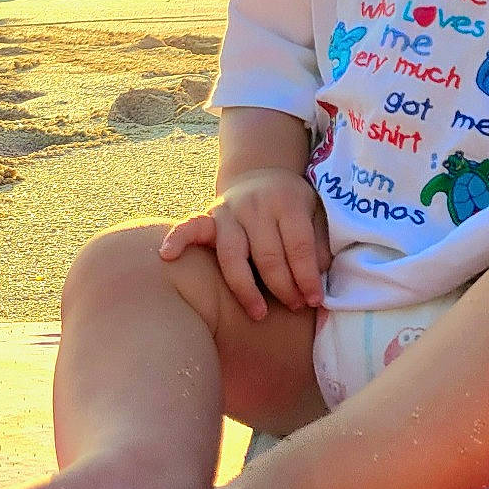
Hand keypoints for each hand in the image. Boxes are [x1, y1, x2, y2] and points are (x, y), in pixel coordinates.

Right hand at [158, 169, 331, 319]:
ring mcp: (228, 211)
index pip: (298, 246)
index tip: (314, 300)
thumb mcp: (314, 213)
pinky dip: (177, 239)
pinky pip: (189, 227)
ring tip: (258, 313)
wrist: (261, 175)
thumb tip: (320, 276)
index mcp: (286, 202)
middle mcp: (255, 205)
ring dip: (246, 289)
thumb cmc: (291, 204)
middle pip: (267, 255)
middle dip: (283, 287)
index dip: (307, 277)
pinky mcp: (208, 216)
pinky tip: (167, 255)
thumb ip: (319, 242)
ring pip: (233, 255)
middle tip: (294, 307)